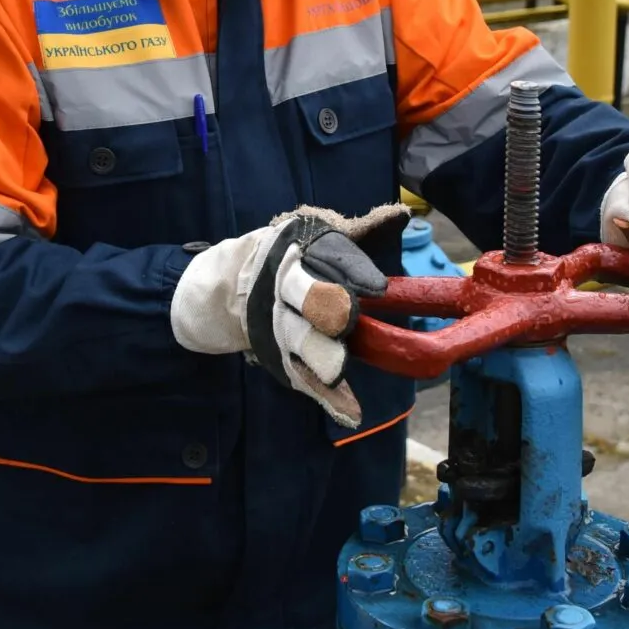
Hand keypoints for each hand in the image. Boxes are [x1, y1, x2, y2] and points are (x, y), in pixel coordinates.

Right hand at [172, 204, 406, 427]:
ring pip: (298, 339)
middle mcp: (283, 287)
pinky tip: (349, 412)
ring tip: (336, 369)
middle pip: (304, 297)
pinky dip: (325, 396)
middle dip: (324, 306)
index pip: (326, 256)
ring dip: (317, 353)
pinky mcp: (278, 357)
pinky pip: (302, 377)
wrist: (226, 286)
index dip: (351, 269)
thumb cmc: (288, 258)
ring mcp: (277, 325)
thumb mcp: (315, 236)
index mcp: (298, 251)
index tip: (376, 287)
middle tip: (345, 317)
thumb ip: (360, 231)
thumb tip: (402, 216)